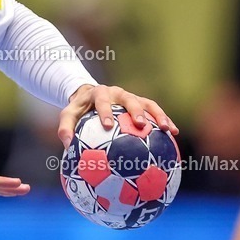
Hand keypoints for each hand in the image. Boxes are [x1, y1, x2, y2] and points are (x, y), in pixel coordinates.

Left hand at [57, 84, 178, 146]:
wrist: (90, 96)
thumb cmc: (79, 109)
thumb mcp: (68, 115)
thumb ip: (65, 128)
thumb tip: (67, 146)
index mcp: (99, 93)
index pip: (102, 100)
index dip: (105, 111)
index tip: (108, 125)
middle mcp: (117, 93)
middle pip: (129, 99)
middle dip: (136, 111)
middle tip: (140, 125)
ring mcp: (131, 97)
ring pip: (147, 103)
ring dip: (158, 115)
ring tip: (168, 129)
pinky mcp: (141, 103)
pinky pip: (155, 111)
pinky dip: (165, 120)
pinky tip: (174, 134)